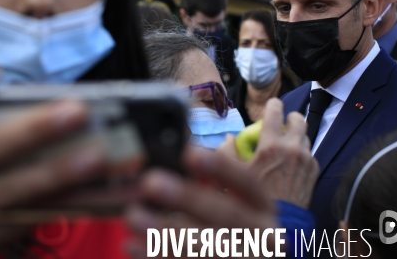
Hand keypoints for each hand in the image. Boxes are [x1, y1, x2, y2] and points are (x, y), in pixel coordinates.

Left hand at [125, 148, 278, 258]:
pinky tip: (132, 244)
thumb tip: (197, 149)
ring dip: (165, 233)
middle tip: (150, 183)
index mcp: (263, 209)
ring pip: (205, 247)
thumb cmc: (239, 235)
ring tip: (133, 216)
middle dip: (188, 198)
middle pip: (226, 214)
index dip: (221, 168)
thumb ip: (220, 184)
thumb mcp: (244, 208)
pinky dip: (158, 255)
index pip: (247, 183)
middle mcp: (260, 236)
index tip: (189, 153)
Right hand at [218, 99, 317, 207]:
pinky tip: (291, 163)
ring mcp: (306, 159)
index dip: (273, 105)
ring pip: (305, 136)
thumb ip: (227, 153)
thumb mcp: (233, 174)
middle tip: (283, 122)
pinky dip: (301, 153)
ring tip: (286, 144)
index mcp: (271, 146)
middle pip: (299, 119)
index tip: (271, 105)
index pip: (275, 112)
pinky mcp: (314, 171)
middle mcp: (292, 149)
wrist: (280, 222)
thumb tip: (229, 138)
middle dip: (290, 117)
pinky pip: (310, 153)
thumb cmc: (252, 199)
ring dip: (296, 136)